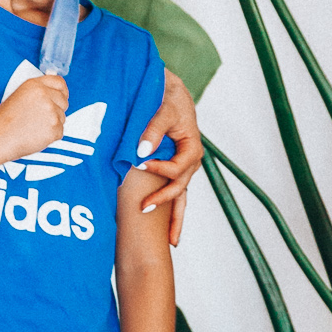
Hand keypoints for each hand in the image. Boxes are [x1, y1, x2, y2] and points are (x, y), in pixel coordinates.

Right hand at [0, 72, 68, 167]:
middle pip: (64, 101)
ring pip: (62, 117)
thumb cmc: (5, 120)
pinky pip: (59, 131)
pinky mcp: (54, 129)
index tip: (61, 95)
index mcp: (34, 85)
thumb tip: (55, 90)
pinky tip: (35, 135)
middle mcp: (45, 96)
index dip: (61, 90)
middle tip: (40, 117)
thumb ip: (38, 91)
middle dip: (56, 109)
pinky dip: (50, 136)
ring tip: (33, 127)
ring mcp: (51, 112)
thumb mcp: (18, 96)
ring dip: (52, 123)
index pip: (59, 82)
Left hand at [135, 68, 200, 245]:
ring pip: (180, 197)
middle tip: (143, 210)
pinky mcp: (171, 170)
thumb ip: (154, 129)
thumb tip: (142, 151)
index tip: (140, 164)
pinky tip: (168, 234)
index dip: (161, 169)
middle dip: (165, 203)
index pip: (178, 167)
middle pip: (180, 189)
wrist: (167, 90)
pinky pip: (173, 194)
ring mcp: (181, 168)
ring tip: (171, 242)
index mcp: (191, 148)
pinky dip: (171, 212)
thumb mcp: (164, 109)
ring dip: (174, 218)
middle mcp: (189, 161)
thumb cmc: (167, 97)